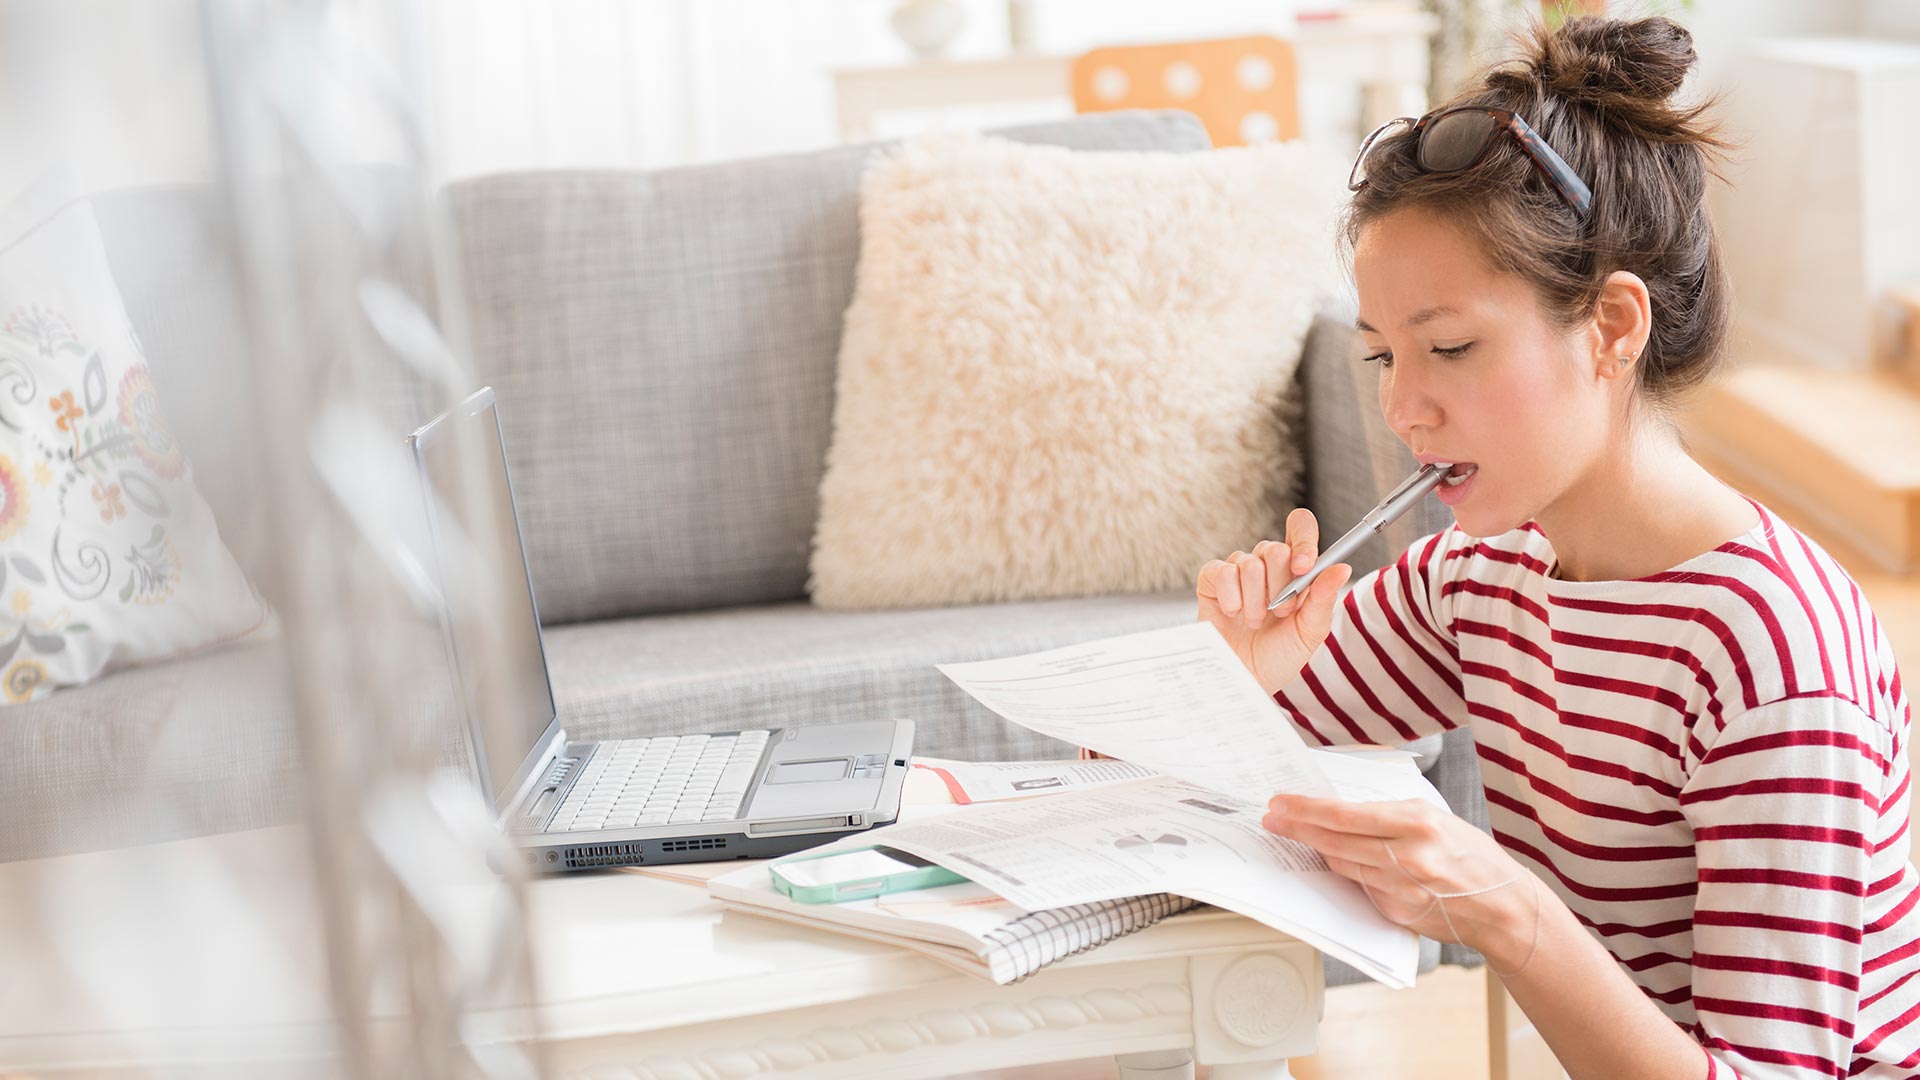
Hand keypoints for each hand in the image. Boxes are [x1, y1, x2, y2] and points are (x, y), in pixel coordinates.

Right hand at [1195, 507, 1353, 694]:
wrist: (1246, 678)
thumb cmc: (1280, 655)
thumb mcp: (1310, 631)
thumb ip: (1323, 598)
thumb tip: (1342, 567)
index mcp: (1296, 568)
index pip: (1300, 528)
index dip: (1303, 541)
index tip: (1304, 567)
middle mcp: (1267, 564)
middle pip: (1275, 548)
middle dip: (1280, 586)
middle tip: (1280, 613)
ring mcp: (1238, 570)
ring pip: (1249, 563)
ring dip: (1256, 601)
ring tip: (1256, 622)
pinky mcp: (1212, 579)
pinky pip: (1222, 572)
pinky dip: (1232, 598)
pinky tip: (1234, 615)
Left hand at [1261, 794, 1541, 969]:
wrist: (1502, 906)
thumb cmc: (1470, 854)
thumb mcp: (1436, 818)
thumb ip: (1391, 814)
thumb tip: (1341, 808)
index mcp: (1417, 822)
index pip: (1346, 814)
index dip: (1307, 808)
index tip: (1281, 801)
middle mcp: (1408, 856)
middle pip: (1335, 841)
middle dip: (1297, 828)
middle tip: (1272, 818)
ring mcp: (1401, 888)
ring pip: (1343, 864)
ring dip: (1317, 850)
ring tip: (1296, 834)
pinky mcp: (1397, 911)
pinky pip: (1360, 886)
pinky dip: (1348, 871)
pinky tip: (1338, 860)